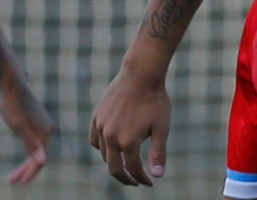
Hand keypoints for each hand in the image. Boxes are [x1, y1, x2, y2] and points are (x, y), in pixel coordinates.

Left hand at [0, 73, 51, 183]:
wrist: (12, 83)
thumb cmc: (13, 104)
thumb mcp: (19, 126)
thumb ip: (31, 144)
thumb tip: (42, 162)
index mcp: (45, 131)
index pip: (40, 158)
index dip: (30, 172)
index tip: (19, 182)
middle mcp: (46, 128)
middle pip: (39, 154)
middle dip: (26, 169)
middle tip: (12, 180)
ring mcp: (41, 123)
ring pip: (36, 147)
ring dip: (26, 161)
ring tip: (13, 173)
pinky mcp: (35, 119)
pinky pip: (34, 140)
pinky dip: (28, 150)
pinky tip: (23, 151)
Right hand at [89, 66, 170, 185]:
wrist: (141, 74)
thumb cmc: (155, 100)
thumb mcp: (162, 127)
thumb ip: (158, 153)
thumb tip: (158, 176)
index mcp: (128, 142)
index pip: (133, 170)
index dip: (142, 179)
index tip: (150, 182)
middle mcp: (110, 137)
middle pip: (114, 168)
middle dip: (126, 178)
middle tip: (135, 181)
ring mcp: (101, 127)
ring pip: (103, 154)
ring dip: (114, 162)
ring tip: (126, 163)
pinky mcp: (96, 117)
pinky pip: (94, 140)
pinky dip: (102, 148)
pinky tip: (111, 148)